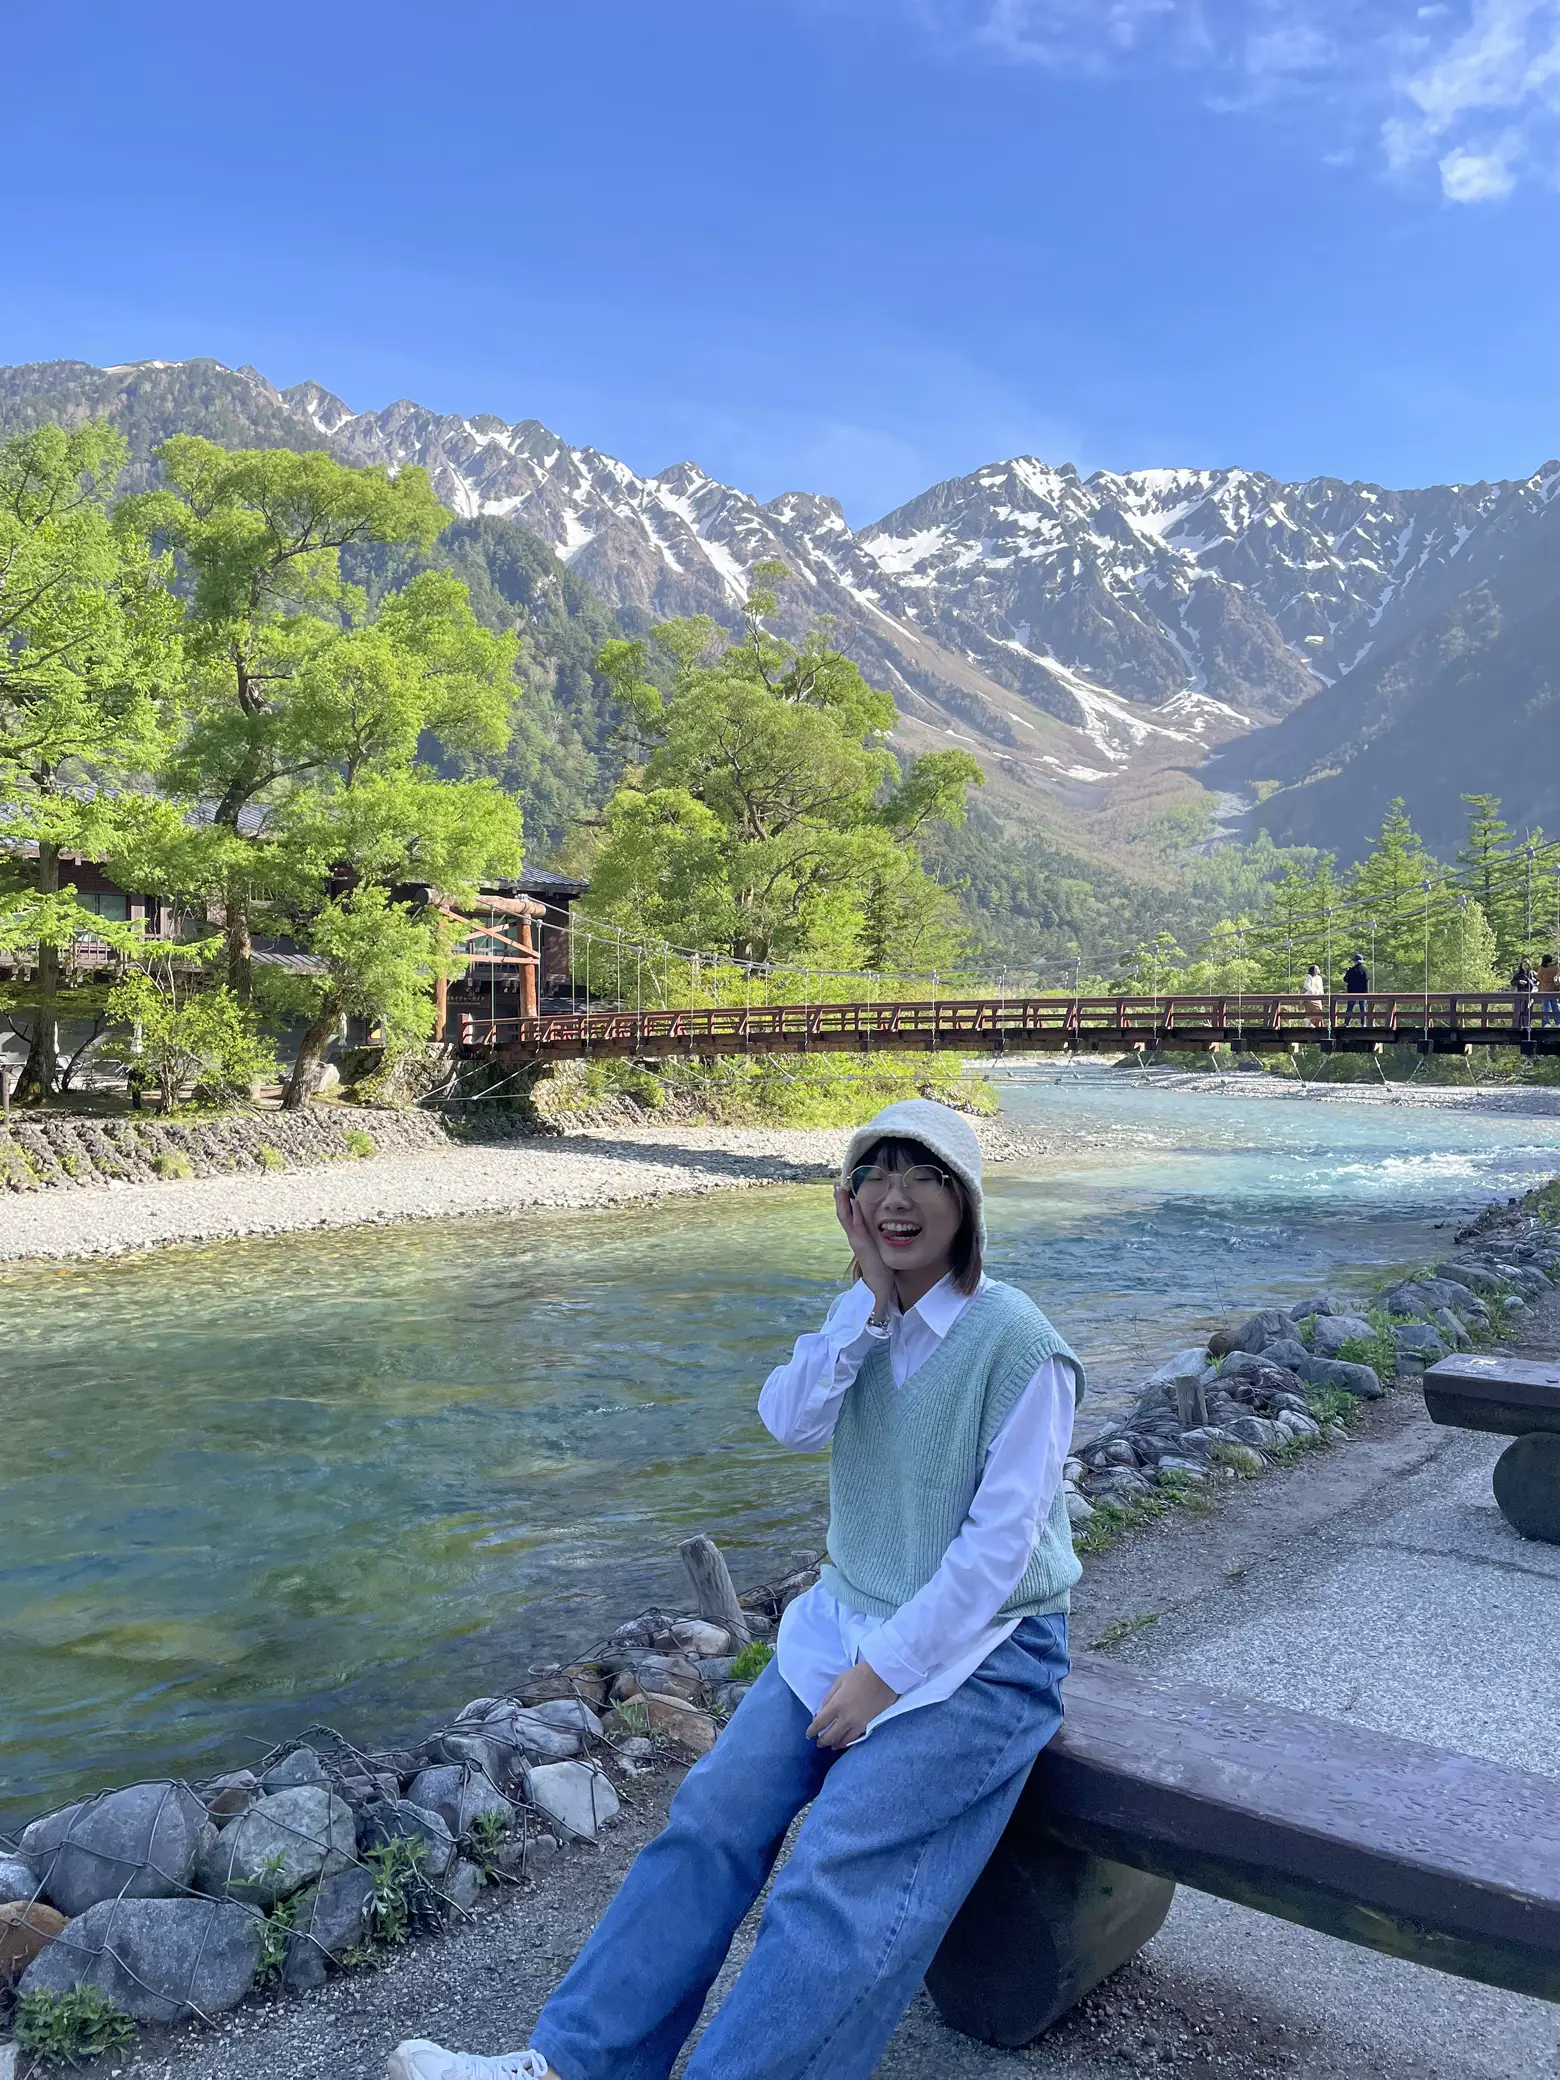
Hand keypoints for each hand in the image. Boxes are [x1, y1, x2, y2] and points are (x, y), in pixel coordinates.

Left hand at [806, 1661, 898, 1748]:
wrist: (885, 1676)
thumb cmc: (860, 1674)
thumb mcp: (840, 1681)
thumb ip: (828, 1697)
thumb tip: (821, 1712)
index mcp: (837, 1705)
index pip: (820, 1723)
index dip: (812, 1730)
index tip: (808, 1734)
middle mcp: (847, 1718)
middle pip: (831, 1736)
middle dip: (822, 1741)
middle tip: (818, 1743)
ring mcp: (859, 1724)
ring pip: (844, 1740)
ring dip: (835, 1744)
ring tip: (831, 1746)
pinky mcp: (870, 1725)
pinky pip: (856, 1738)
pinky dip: (848, 1742)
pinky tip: (846, 1742)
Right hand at [834, 1185, 895, 1313]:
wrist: (879, 1285)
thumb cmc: (880, 1265)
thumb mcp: (875, 1246)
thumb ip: (873, 1235)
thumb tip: (877, 1224)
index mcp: (857, 1236)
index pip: (847, 1216)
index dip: (843, 1202)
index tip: (840, 1188)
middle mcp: (853, 1237)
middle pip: (842, 1214)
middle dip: (838, 1199)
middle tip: (836, 1183)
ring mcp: (856, 1240)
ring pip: (845, 1218)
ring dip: (842, 1202)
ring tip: (840, 1188)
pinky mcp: (862, 1245)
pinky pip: (857, 1226)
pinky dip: (855, 1213)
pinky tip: (855, 1202)